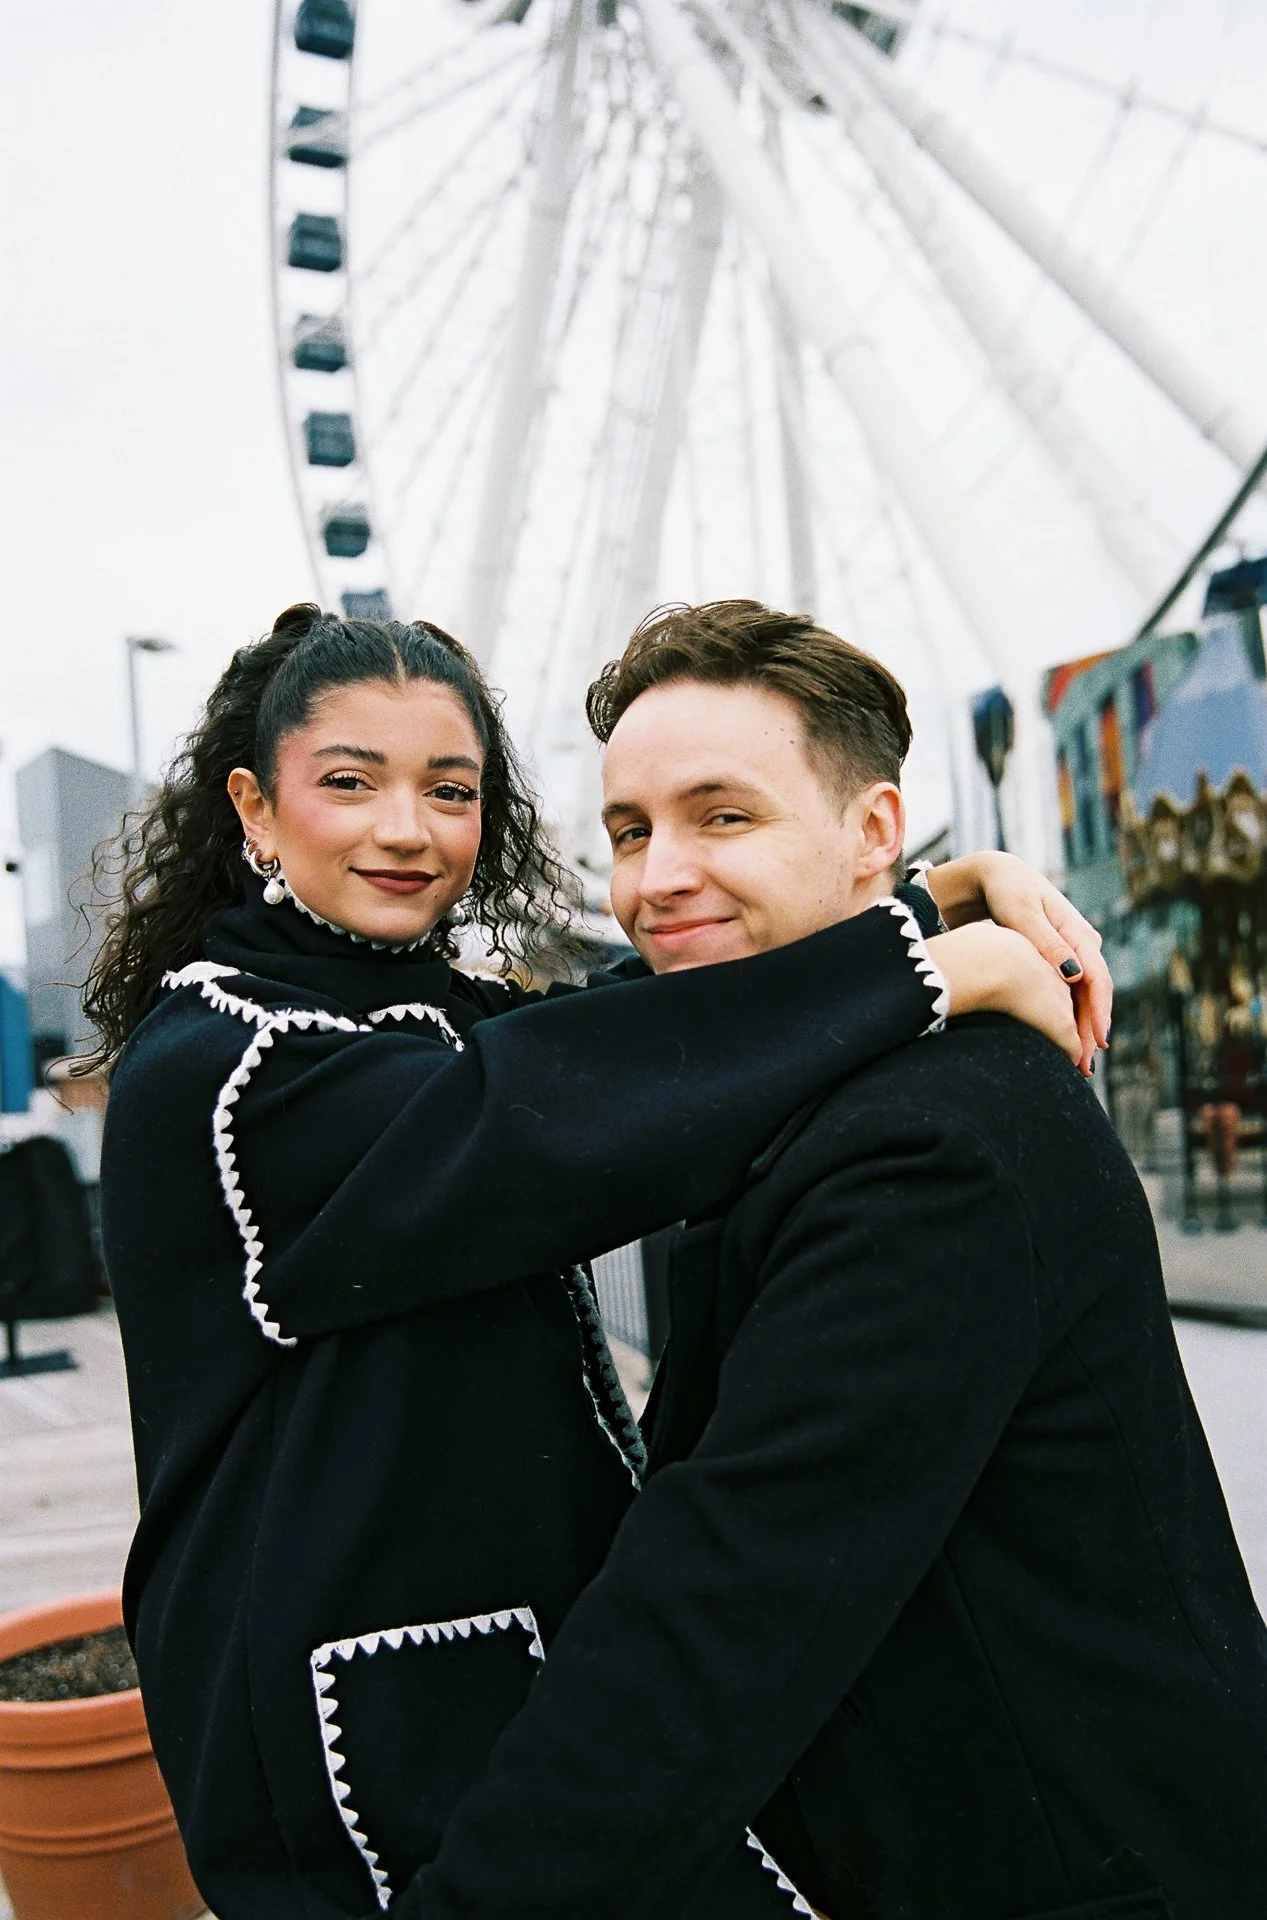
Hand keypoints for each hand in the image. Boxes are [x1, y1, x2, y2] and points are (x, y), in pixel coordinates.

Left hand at [924, 852, 1110, 1074]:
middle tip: (1086, 1065)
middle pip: (1095, 992)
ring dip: (1082, 1026)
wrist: (999, 876)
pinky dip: (1071, 1013)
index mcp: (1078, 932)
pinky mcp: (1062, 957)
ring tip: (1079, 1061)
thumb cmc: (1007, 892)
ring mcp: (1075, 950)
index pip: (1097, 978)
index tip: (1095, 1041)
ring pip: (1085, 994)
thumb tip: (1075, 975)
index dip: (1098, 1012)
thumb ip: (1047, 944)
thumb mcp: (1022, 914)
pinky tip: (1067, 1037)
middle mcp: (1083, 943)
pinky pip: (1072, 990)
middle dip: (1092, 1029)